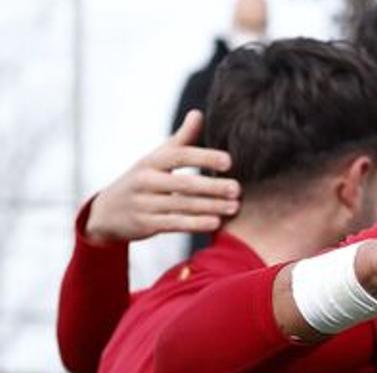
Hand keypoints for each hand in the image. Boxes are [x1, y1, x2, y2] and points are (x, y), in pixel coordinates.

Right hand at [85, 110, 239, 244]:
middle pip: (183, 184)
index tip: (229, 161)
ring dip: (210, 207)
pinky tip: (216, 223)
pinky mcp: (145, 224)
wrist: (107, 212)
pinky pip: (174, 224)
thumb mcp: (156, 158)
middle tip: (237, 189)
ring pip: (182, 205)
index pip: (179, 156)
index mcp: (151, 162)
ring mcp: (144, 204)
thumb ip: (181, 140)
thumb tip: (198, 113)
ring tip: (234, 207)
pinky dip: (196, 224)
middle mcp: (146, 181)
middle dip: (212, 186)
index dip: (204, 157)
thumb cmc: (143, 180)